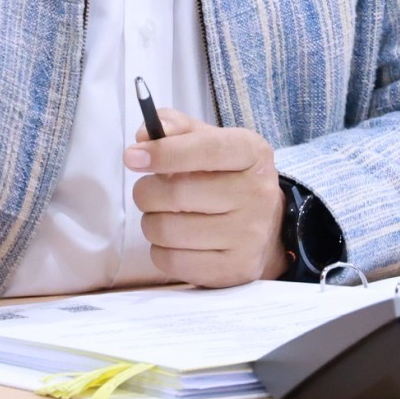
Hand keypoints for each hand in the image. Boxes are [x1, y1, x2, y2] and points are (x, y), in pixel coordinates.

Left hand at [126, 110, 285, 287]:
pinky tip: (173, 242)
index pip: (205, 149)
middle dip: (147, 192)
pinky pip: (172, 262)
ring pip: (168, 231)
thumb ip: (176, 129)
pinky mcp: (235, 269)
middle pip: (177, 194)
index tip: (132, 157)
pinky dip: (160, 251)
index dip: (164, 153)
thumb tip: (143, 136)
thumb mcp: (211, 142)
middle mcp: (257, 194)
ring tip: (162, 216)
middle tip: (148, 192)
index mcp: (252, 153)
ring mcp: (249, 235)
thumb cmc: (227, 177)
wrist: (267, 227)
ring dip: (151, 223)